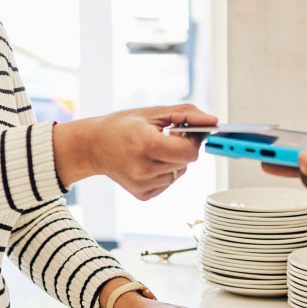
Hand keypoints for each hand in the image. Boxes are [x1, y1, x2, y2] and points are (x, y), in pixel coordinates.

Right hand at [54, 104, 216, 199]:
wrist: (93, 146)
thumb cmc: (122, 126)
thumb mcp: (153, 112)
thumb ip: (186, 114)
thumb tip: (213, 121)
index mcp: (146, 145)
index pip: (190, 151)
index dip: (193, 140)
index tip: (184, 132)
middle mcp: (144, 169)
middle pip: (187, 162)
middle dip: (183, 148)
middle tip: (166, 137)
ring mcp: (143, 184)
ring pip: (179, 173)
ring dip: (173, 160)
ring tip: (152, 150)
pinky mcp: (143, 194)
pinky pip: (168, 183)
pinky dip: (164, 172)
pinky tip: (147, 162)